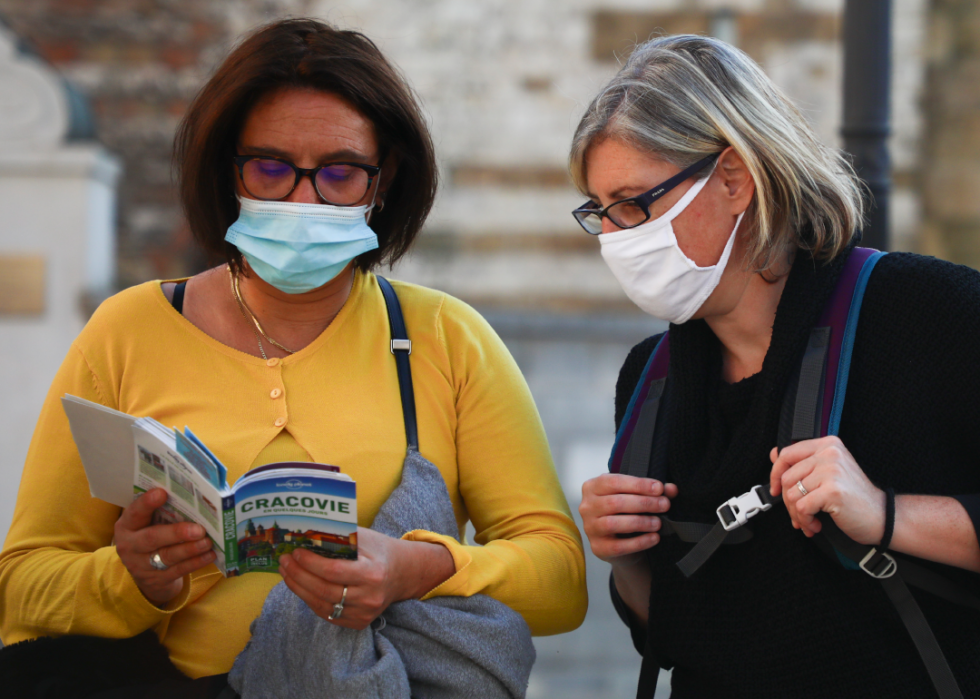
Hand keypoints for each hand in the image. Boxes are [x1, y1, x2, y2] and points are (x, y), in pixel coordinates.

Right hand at [114, 488, 215, 605]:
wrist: (145, 572)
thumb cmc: (151, 535)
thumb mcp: (147, 523)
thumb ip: (161, 511)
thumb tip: (191, 496)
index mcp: (127, 526)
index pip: (135, 512)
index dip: (146, 503)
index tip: (162, 493)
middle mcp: (130, 546)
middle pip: (152, 538)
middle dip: (177, 533)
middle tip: (198, 529)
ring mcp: (141, 565)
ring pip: (167, 556)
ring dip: (190, 549)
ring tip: (207, 542)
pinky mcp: (156, 580)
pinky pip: (178, 570)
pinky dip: (196, 562)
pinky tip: (209, 555)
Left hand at [278, 527, 451, 629]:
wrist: (403, 573)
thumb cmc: (379, 550)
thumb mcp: (365, 538)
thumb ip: (339, 536)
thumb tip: (306, 533)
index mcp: (373, 573)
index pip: (334, 571)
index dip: (311, 563)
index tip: (295, 552)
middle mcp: (370, 597)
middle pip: (324, 590)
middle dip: (299, 575)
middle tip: (284, 561)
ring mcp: (364, 613)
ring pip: (322, 605)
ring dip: (299, 588)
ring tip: (286, 572)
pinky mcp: (359, 623)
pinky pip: (327, 614)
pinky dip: (310, 600)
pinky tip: (300, 586)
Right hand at [579, 474, 677, 565]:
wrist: (620, 545)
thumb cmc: (625, 513)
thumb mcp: (637, 497)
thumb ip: (653, 491)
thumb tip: (671, 488)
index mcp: (593, 487)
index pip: (614, 482)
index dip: (638, 484)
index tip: (659, 488)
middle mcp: (587, 506)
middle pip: (615, 502)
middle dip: (644, 503)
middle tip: (664, 505)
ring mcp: (590, 528)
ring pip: (613, 523)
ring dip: (640, 522)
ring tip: (658, 522)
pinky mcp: (598, 547)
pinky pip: (619, 545)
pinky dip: (639, 542)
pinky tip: (654, 538)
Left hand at [769, 436, 885, 544]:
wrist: (882, 516)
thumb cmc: (855, 497)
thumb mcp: (828, 473)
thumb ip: (802, 463)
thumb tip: (774, 454)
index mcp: (828, 445)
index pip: (786, 454)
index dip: (775, 474)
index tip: (776, 489)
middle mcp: (830, 453)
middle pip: (787, 477)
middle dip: (788, 501)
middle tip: (799, 514)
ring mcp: (831, 471)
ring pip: (792, 494)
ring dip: (797, 514)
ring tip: (809, 521)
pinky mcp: (832, 491)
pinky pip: (802, 508)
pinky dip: (805, 521)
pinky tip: (815, 525)